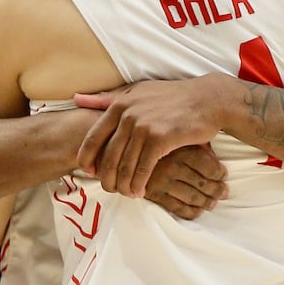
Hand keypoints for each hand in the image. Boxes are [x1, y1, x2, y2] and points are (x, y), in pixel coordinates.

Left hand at [73, 74, 237, 197]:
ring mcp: (143, 126)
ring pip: (125, 165)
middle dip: (106, 178)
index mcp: (118, 105)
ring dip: (123, 185)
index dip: (86, 159)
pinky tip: (140, 191)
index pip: (92, 137)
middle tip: (109, 189)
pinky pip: (143, 168)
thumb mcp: (136, 92)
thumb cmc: (171, 97)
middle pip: (107, 156)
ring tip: (126, 193)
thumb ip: (106, 98)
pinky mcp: (161, 138)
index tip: (89, 172)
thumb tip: (77, 99)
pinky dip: (139, 183)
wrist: (206, 100)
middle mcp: (127, 115)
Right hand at [143, 145, 226, 218]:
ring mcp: (163, 182)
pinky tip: (197, 210)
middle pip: (202, 183)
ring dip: (206, 203)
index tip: (223, 175)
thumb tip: (213, 153)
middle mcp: (172, 166)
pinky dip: (191, 212)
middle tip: (223, 193)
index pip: (208, 165)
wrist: (123, 152)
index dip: (219, 173)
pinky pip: (178, 208)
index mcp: (179, 150)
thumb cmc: (154, 142)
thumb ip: (193, 143)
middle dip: (217, 190)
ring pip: (193, 197)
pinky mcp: (154, 194)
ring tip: (212, 203)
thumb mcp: (175, 137)